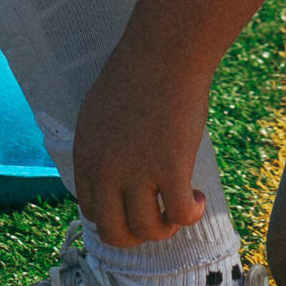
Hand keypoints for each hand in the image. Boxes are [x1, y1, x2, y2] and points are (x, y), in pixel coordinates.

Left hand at [73, 31, 213, 247]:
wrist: (166, 50)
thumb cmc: (140, 72)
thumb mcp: (101, 112)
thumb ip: (101, 147)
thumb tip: (114, 177)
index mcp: (86, 155)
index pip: (91, 210)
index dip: (116, 215)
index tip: (135, 205)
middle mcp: (106, 170)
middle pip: (113, 232)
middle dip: (136, 235)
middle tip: (157, 218)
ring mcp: (137, 171)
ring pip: (147, 230)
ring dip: (166, 228)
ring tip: (181, 205)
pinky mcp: (171, 168)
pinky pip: (179, 214)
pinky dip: (191, 214)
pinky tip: (198, 198)